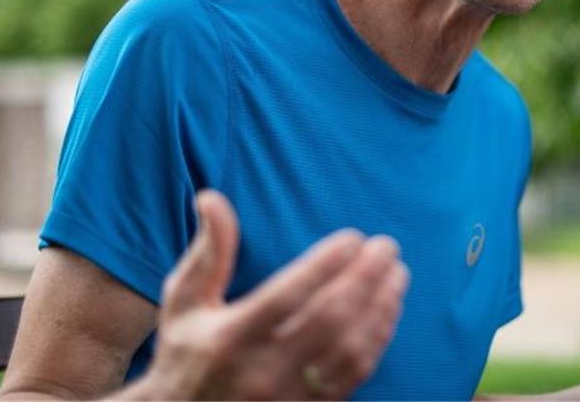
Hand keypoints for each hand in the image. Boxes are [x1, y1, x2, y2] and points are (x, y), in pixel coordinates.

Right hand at [134, 190, 409, 399]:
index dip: (326, 263)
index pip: (288, 296)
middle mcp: (261, 372)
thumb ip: (207, 253)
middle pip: (329, 320)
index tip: (354, 237)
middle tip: (387, 247)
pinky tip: (388, 311)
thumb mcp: (183, 304)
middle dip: (365, 278)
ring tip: (396, 274)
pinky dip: (378, 340)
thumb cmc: (186, 355)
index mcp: (229, 339)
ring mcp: (289, 397)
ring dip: (381, 308)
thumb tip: (212, 198)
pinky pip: (355, 376)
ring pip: (350, 351)